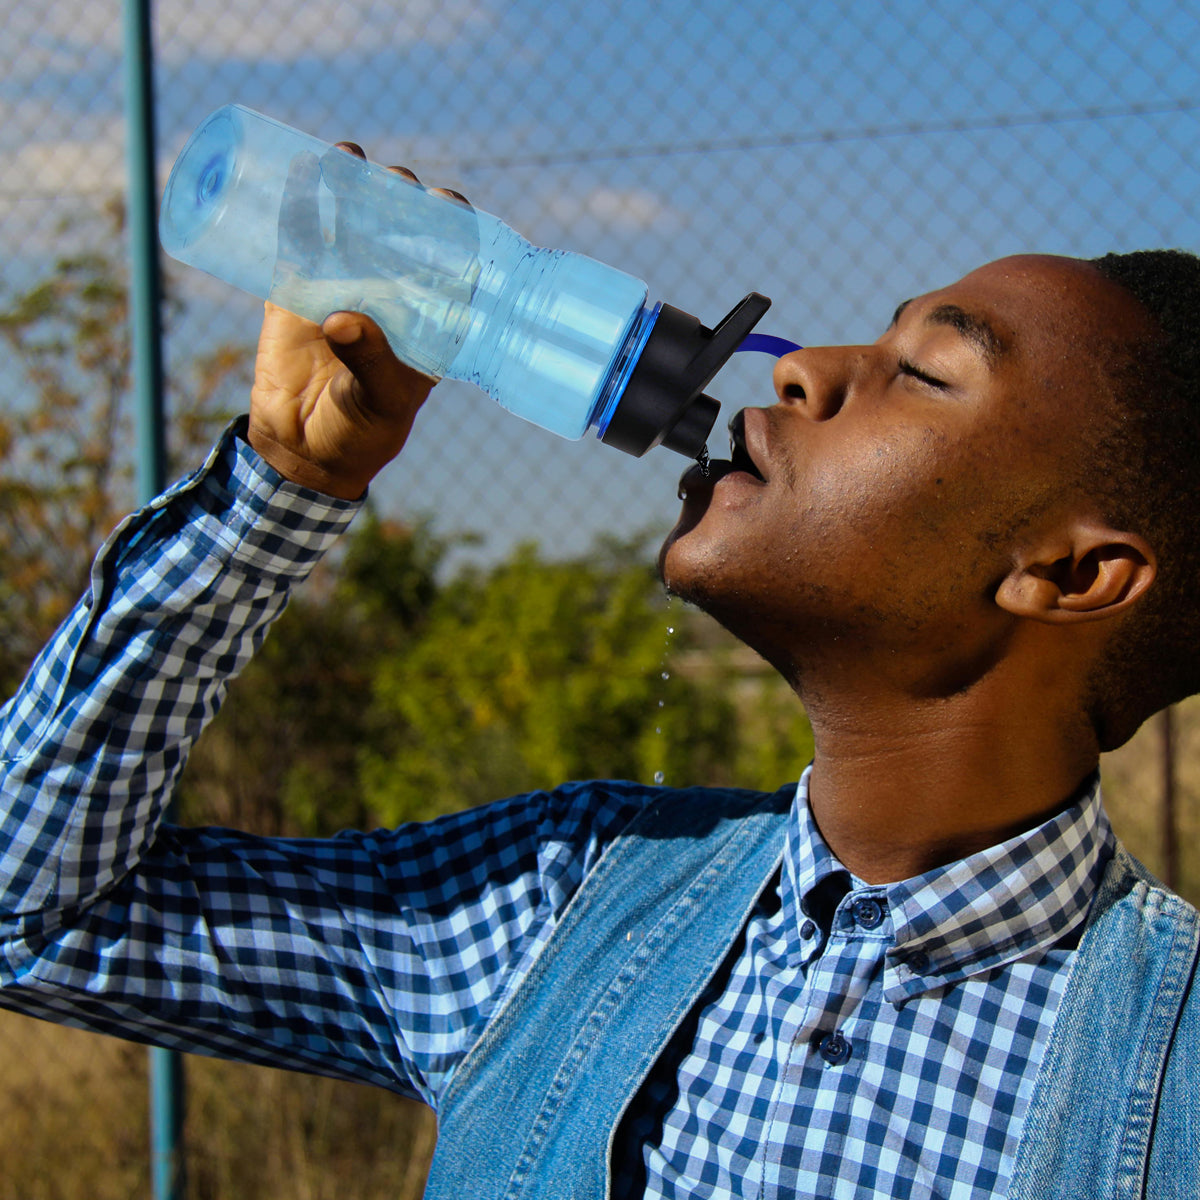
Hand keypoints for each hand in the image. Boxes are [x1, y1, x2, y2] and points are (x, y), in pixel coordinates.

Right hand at [247, 145, 470, 500]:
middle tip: (397, 182)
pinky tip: (302, 167)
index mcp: (425, 316)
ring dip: (352, 185)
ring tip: (349, 156)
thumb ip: (368, 362)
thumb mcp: (378, 400)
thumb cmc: (362, 429)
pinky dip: (299, 202)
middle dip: (401, 197)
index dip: (452, 226)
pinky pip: (298, 238)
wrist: (304, 449)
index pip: (447, 259)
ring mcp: (341, 284)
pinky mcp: (295, 288)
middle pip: (400, 229)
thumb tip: (342, 317)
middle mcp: (388, 291)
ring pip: (350, 222)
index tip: (447, 204)